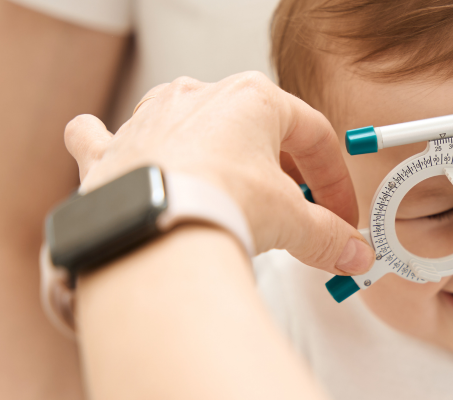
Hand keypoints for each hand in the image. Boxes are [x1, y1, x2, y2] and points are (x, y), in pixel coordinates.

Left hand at [64, 71, 373, 274]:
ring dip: (206, 148)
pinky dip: (107, 140)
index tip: (337, 212)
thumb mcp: (292, 222)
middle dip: (279, 171)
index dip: (332, 179)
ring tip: (221, 181)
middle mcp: (198, 97)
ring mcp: (150, 119)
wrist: (152, 229)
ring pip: (183, 120)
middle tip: (295, 209)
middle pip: (254, 131)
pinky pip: (101, 134)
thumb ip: (327, 236)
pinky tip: (108, 142)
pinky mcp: (112, 151)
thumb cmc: (218, 203)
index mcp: (252, 99)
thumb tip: (351, 252)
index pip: (312, 136)